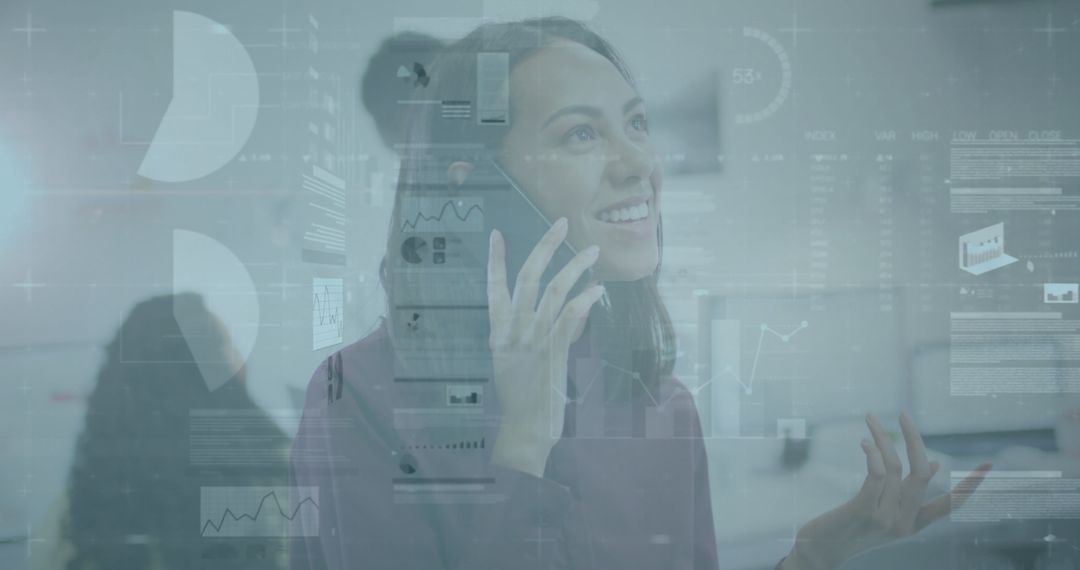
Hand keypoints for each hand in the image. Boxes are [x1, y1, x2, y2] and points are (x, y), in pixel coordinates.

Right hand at [486, 219, 604, 476]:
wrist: (525, 428)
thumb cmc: (521, 396)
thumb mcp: (514, 360)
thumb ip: (535, 332)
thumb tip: (567, 309)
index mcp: (498, 333)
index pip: (494, 288)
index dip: (496, 260)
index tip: (496, 234)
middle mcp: (514, 332)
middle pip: (528, 279)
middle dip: (545, 247)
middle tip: (561, 223)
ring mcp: (534, 340)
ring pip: (554, 292)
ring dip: (575, 267)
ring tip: (591, 250)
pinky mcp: (554, 352)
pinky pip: (571, 317)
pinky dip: (586, 300)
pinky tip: (597, 290)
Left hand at [782, 413, 991, 569]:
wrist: (821, 551)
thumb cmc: (851, 527)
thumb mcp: (884, 512)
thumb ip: (907, 492)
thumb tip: (933, 464)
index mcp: (914, 524)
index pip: (951, 504)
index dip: (971, 485)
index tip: (989, 466)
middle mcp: (904, 523)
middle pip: (922, 474)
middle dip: (914, 439)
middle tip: (903, 413)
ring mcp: (886, 519)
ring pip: (894, 467)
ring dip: (881, 438)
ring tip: (870, 420)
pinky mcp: (864, 511)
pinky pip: (878, 475)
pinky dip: (874, 454)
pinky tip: (865, 442)